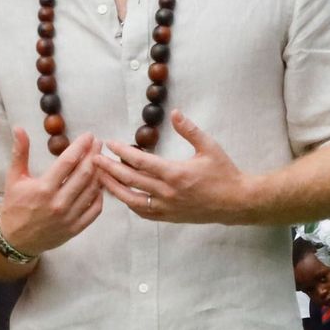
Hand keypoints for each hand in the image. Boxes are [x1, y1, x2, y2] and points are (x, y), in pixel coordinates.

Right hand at [0, 129, 103, 255]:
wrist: (16, 239)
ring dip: (99, 173)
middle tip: (99, 144)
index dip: (81, 146)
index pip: (68, 161)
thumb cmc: (15, 206)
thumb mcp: (14, 178)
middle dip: (94, 155)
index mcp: (43, 188)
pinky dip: (100, 195)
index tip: (89, 136)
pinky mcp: (75, 228)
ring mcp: (69, 217)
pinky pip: (95, 210)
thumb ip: (20, 152)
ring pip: (92, 190)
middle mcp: (58, 202)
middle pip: (84, 174)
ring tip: (102, 160)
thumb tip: (19, 128)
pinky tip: (99, 184)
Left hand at [96, 110, 251, 223]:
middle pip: (130, 180)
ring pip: (132, 199)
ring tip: (99, 177)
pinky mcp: (168, 217)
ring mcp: (166, 207)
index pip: (141, 161)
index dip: (122, 151)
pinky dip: (128, 203)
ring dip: (113, 188)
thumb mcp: (209, 147)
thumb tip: (174, 112)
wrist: (236, 202)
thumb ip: (189, 130)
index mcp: (175, 173)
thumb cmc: (224, 173)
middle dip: (109, 169)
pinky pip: (142, 212)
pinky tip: (120, 195)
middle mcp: (167, 192)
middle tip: (94, 159)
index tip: (109, 143)